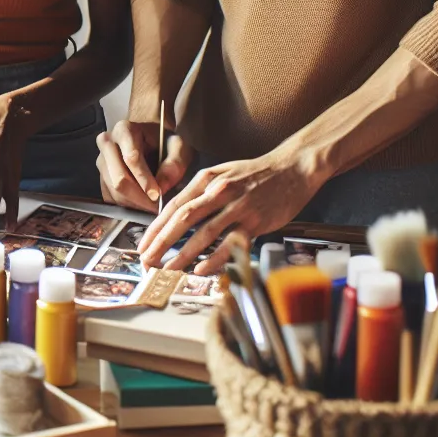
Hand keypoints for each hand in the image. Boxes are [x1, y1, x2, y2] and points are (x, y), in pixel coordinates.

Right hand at [96, 121, 193, 210]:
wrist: (149, 138)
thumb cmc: (163, 141)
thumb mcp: (178, 145)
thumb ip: (175, 163)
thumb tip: (162, 187)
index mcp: (124, 130)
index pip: (131, 159)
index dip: (144, 180)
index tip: (158, 195)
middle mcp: (107, 144)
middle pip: (118, 179)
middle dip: (139, 197)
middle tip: (156, 207)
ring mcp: (101, 161)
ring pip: (113, 191)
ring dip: (134, 204)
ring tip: (152, 206)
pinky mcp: (101, 177)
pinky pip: (110, 198)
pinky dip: (127, 205)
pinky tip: (141, 204)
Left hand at [137, 143, 327, 273]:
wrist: (293, 167)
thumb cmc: (255, 173)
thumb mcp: (222, 173)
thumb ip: (200, 192)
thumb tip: (177, 215)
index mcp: (206, 178)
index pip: (174, 205)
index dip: (156, 227)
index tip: (144, 244)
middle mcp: (219, 190)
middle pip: (183, 218)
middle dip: (162, 242)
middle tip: (147, 260)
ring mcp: (238, 206)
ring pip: (205, 233)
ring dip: (184, 254)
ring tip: (168, 269)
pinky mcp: (256, 220)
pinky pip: (231, 243)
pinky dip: (215, 258)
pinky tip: (201, 269)